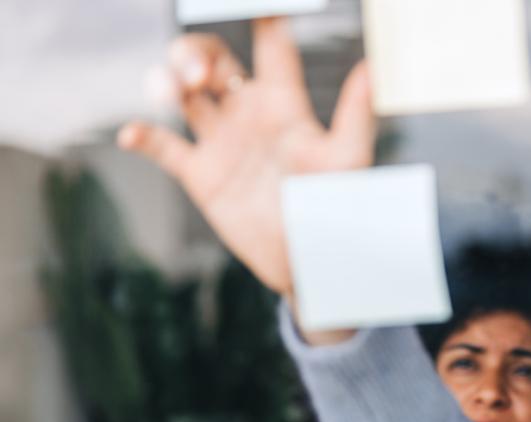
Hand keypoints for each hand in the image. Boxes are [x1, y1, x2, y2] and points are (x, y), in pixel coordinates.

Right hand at [117, 18, 374, 296]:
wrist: (310, 260)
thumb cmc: (336, 208)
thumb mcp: (348, 159)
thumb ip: (355, 114)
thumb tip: (371, 68)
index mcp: (285, 104)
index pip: (272, 48)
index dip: (263, 18)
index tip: (254, 2)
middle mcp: (250, 115)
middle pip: (213, 61)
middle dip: (198, 53)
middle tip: (200, 72)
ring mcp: (222, 142)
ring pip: (183, 94)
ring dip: (168, 82)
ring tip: (171, 91)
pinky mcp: (202, 174)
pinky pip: (163, 147)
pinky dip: (143, 136)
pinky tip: (133, 134)